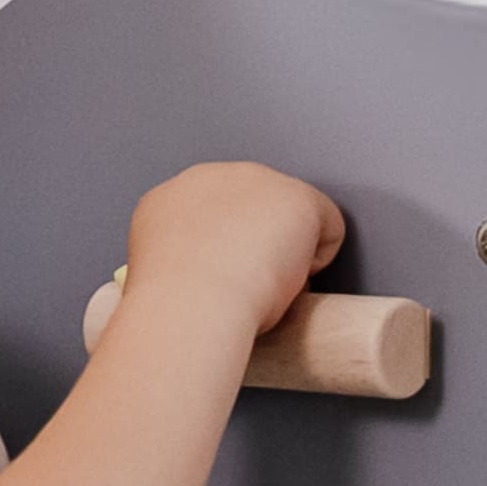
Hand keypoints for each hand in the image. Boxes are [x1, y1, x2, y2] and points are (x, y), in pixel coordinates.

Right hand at [121, 161, 346, 345]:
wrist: (192, 303)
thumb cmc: (173, 307)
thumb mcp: (160, 276)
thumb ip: (183, 262)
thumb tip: (207, 281)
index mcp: (168, 199)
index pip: (211, 217)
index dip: (223, 250)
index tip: (222, 281)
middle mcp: (210, 178)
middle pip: (251, 210)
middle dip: (255, 244)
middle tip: (246, 288)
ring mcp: (256, 181)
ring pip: (287, 219)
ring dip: (283, 251)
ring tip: (263, 288)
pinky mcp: (298, 196)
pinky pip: (326, 228)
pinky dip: (316, 260)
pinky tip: (287, 280)